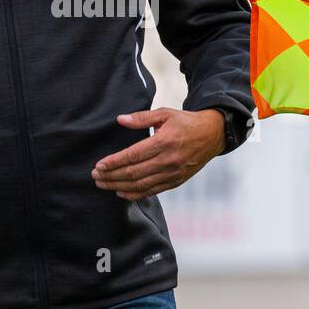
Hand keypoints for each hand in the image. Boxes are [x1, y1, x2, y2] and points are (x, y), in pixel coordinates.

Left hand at [92, 108, 224, 201]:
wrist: (213, 135)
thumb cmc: (186, 122)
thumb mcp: (165, 113)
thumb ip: (141, 118)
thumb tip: (120, 120)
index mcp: (164, 142)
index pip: (133, 156)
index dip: (114, 162)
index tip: (99, 165)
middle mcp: (168, 161)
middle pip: (134, 173)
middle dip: (112, 176)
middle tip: (95, 176)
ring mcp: (173, 173)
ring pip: (141, 185)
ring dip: (119, 186)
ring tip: (103, 184)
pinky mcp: (176, 181)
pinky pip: (152, 191)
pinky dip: (135, 194)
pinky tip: (121, 192)